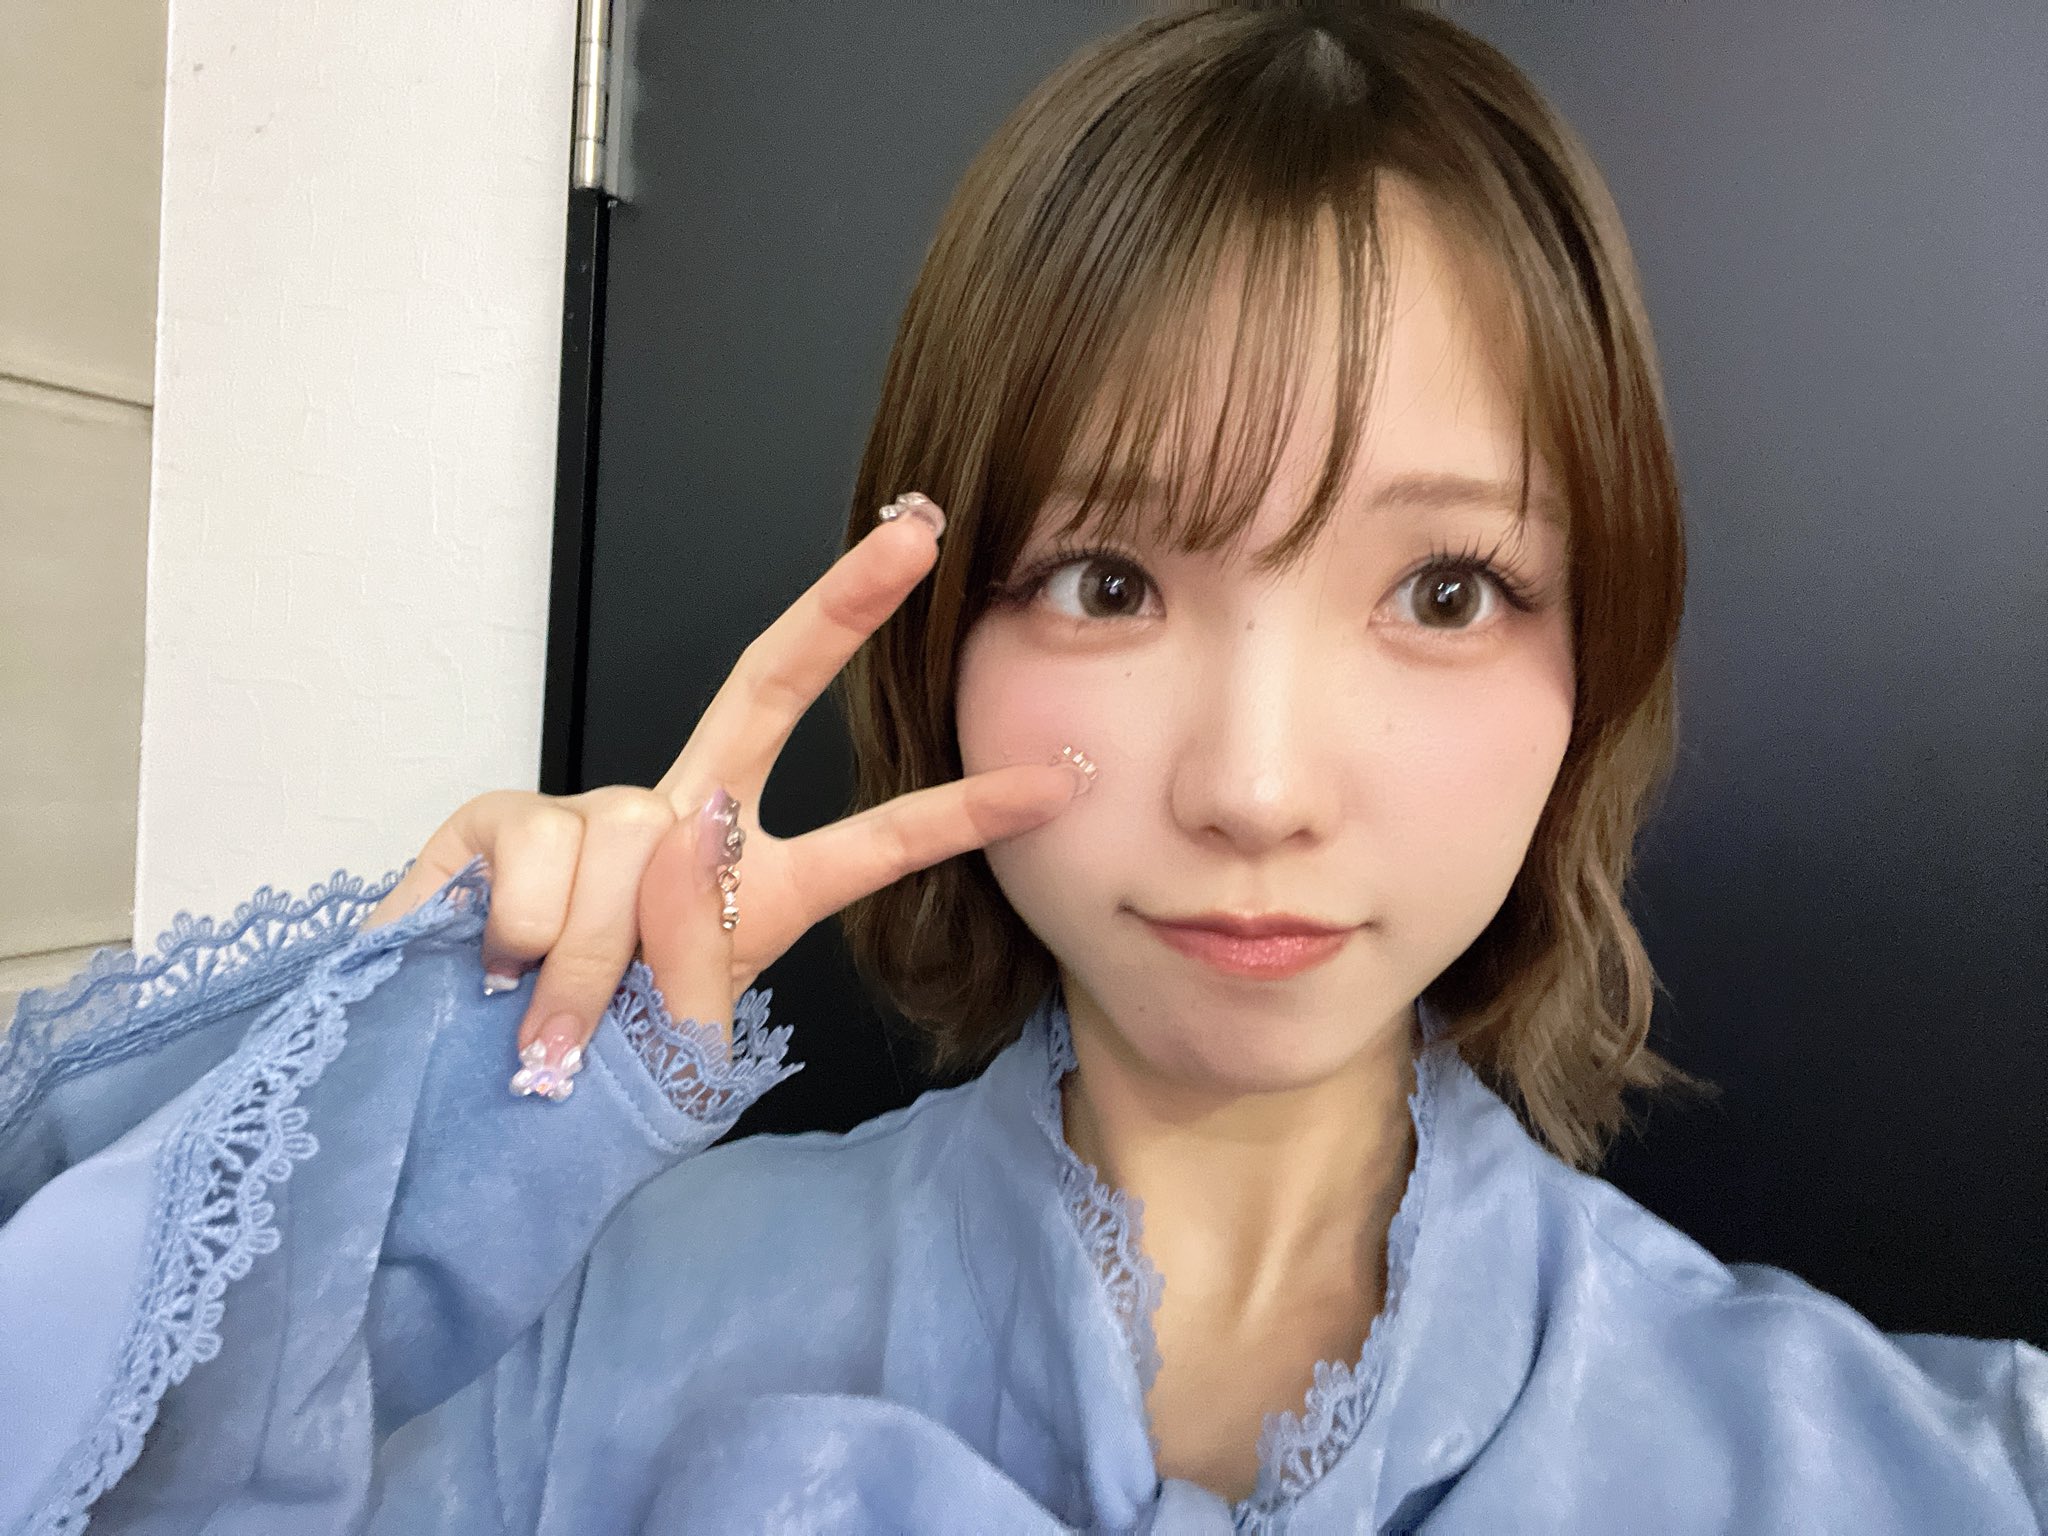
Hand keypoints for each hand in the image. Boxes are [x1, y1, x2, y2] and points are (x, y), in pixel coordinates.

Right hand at [362, 494, 1090, 1091]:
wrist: (453, 1100)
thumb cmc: (586, 1076)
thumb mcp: (678, 1051)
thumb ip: (698, 963)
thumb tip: (677, 832)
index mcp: (757, 888)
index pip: (878, 837)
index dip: (968, 811)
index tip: (1065, 774)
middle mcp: (683, 822)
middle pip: (767, 686)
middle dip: (842, 606)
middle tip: (919, 532)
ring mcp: (593, 812)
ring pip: (631, 842)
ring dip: (596, 962)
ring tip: (555, 1030)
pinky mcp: (499, 818)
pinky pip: (542, 859)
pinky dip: (525, 941)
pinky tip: (497, 971)